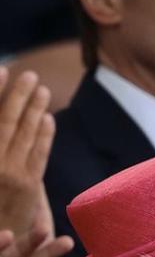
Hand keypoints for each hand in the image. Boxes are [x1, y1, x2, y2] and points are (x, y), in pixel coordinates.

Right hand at [0, 68, 55, 234]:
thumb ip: (0, 144)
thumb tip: (3, 124)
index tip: (1, 70)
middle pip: (3, 120)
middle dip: (17, 95)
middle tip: (29, 75)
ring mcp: (7, 173)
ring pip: (23, 133)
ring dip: (33, 108)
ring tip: (41, 89)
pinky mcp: (27, 187)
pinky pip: (38, 154)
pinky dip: (44, 135)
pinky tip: (48, 119)